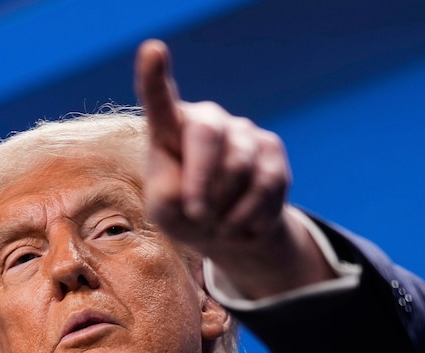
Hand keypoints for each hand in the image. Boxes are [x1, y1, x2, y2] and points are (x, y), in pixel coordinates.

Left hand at [135, 39, 334, 297]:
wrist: (228, 229)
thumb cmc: (184, 214)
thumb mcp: (165, 212)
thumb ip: (170, 195)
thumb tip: (202, 191)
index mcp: (170, 129)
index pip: (160, 100)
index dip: (154, 76)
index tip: (153, 50)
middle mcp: (206, 120)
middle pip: (207, 134)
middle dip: (202, 179)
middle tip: (196, 214)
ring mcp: (242, 131)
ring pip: (239, 165)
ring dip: (227, 206)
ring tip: (219, 223)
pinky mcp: (272, 149)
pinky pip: (266, 183)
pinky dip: (251, 214)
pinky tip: (243, 222)